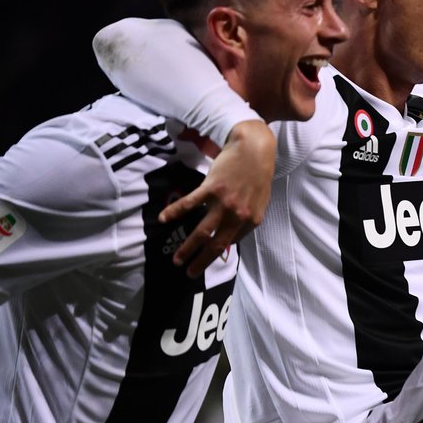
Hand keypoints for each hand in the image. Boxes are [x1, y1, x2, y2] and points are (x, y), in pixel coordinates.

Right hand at [161, 120, 276, 276]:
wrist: (254, 149)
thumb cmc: (257, 175)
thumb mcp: (259, 202)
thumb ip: (247, 219)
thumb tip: (232, 235)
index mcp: (251, 220)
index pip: (232, 242)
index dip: (217, 252)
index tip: (206, 259)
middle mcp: (238, 216)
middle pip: (216, 245)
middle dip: (201, 262)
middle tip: (189, 273)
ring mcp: (223, 203)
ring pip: (202, 232)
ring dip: (187, 248)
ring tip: (177, 259)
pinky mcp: (211, 188)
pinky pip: (190, 204)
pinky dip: (175, 212)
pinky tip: (163, 220)